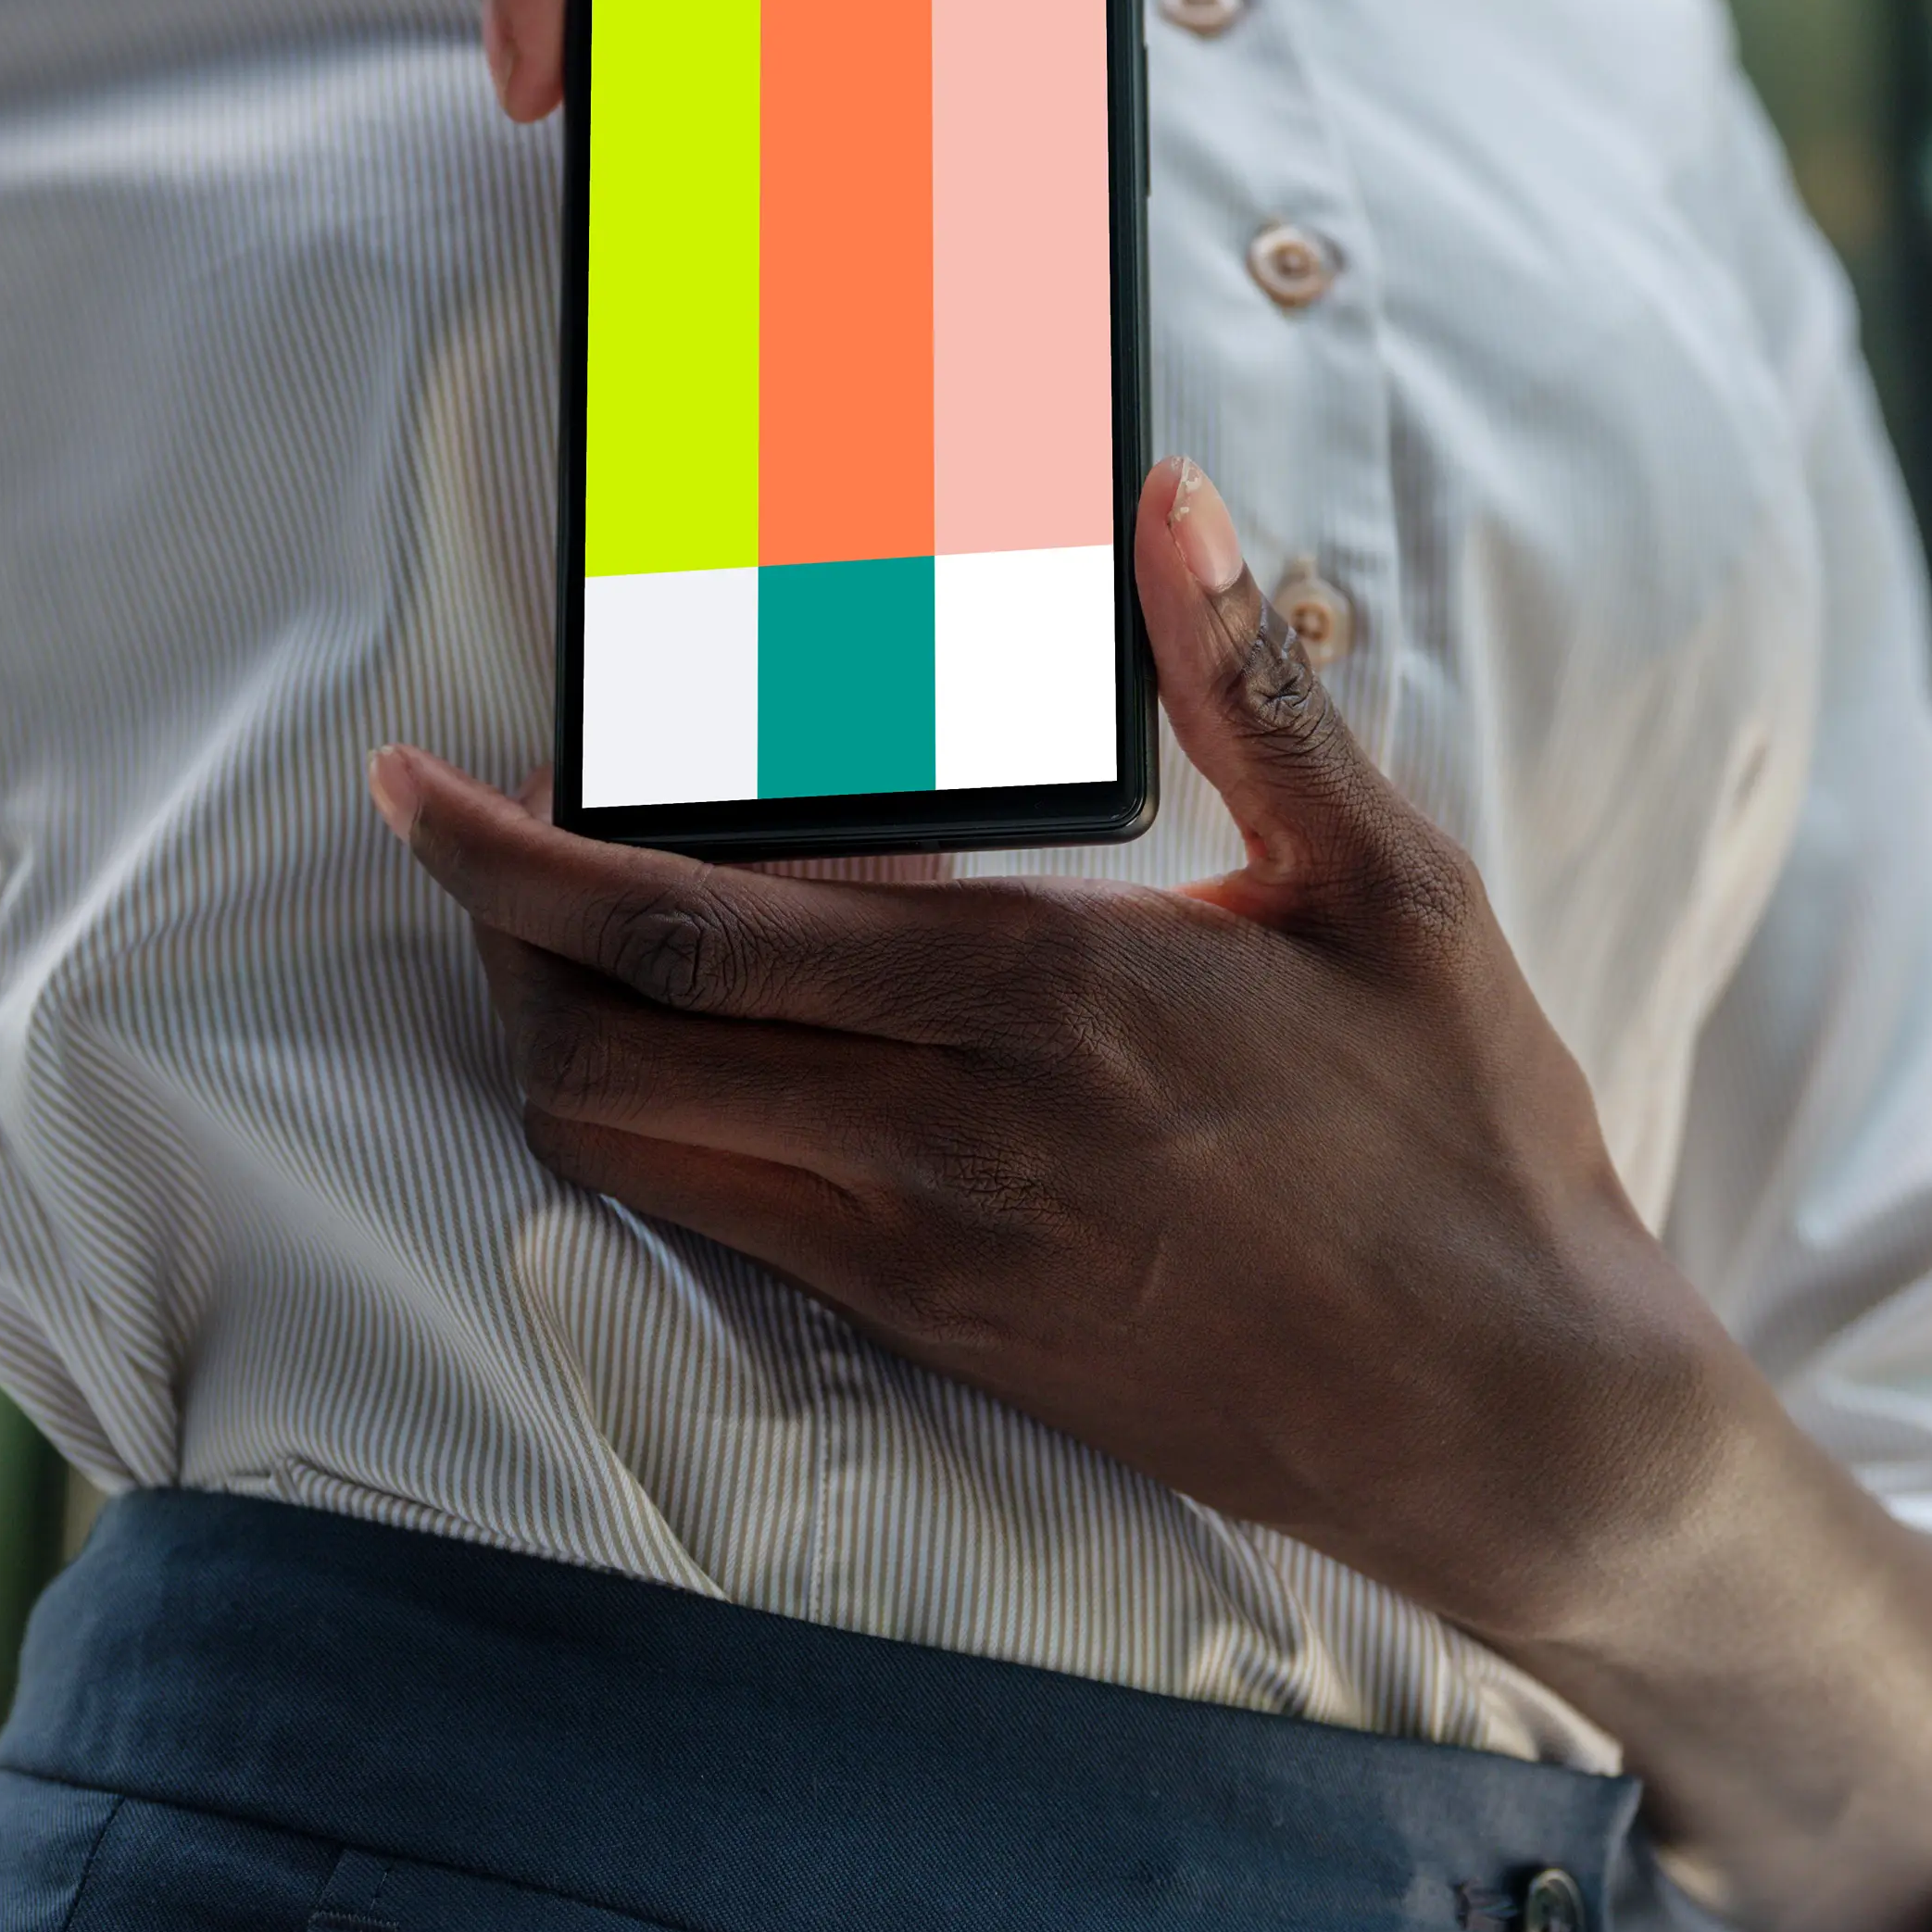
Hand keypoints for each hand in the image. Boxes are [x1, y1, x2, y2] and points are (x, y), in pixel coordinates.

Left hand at [371, 457, 1697, 1649]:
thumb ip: (1253, 690)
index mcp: (1031, 990)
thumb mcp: (1388, 888)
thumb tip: (1177, 510)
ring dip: (566, 1049)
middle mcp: (941, 1132)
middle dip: (498, 953)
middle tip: (483, 859)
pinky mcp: (947, 1335)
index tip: (419, 798)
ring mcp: (930, 1251)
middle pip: (602, 1053)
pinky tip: (727, 1060)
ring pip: (639, 1161)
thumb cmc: (1464, 1145)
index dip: (514, 863)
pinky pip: (734, 1227)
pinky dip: (674, 1136)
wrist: (1512, 1421)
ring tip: (578, 949)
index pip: (682, 925)